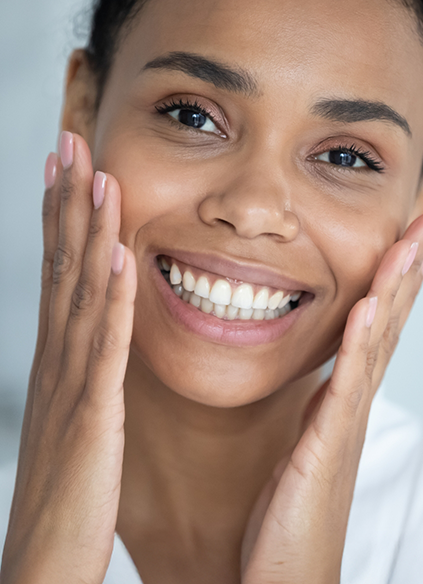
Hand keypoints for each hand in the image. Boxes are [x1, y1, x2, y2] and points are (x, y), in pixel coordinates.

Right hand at [0, 133, 136, 583]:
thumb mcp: (76, 417)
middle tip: (71, 143)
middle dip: (66, 202)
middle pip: (61, 267)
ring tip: (98, 177)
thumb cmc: (66, 493)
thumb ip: (86, 369)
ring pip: (79, 294)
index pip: (60, 271)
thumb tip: (100, 327)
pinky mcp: (91, 419)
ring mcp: (71, 387)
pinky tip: (118, 258)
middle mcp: (58, 362)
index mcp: (59, 360)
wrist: (43, 567)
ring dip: (88, 233)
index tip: (68, 166)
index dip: (62, 216)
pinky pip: (102, 350)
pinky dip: (109, 300)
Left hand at [241, 211, 422, 583]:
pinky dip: (360, 340)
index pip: (378, 325)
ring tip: (413, 241)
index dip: (397, 278)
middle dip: (411, 268)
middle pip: (391, 322)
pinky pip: (347, 384)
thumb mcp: (306, 442)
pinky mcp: (326, 445)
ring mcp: (346, 422)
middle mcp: (354, 403)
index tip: (411, 234)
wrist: (288, 578)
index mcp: (345, 398)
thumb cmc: (291, 515)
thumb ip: (319, 405)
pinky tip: (370, 304)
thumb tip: (325, 373)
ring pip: (377, 342)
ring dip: (396, 288)